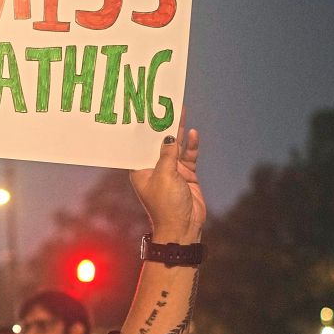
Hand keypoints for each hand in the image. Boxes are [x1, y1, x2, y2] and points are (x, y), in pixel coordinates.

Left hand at [129, 123, 204, 243]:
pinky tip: (193, 133)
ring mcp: (171, 171)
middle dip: (162, 127)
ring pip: (175, 147)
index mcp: (140, 170)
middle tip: (166, 106)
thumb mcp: (165, 176)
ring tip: (180, 112)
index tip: (145, 113)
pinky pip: (189, 156)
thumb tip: (168, 137)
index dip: (143, 131)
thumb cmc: (166, 205)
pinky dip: (191, 146)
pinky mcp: (186, 175)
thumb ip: (168, 155)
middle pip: (158, 143)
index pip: (140, 145)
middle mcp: (154, 168)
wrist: (184, 227)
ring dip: (178, 132)